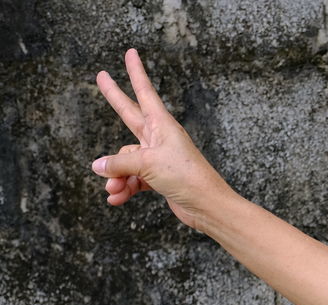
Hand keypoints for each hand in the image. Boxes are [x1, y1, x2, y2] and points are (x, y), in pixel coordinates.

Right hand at [91, 48, 234, 231]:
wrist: (208, 206)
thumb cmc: (186, 177)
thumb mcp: (148, 164)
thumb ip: (119, 162)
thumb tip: (98, 166)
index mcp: (162, 125)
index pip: (144, 92)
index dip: (136, 72)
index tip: (131, 53)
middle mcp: (159, 138)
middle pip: (129, 115)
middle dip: (114, 97)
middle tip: (101, 76)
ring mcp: (159, 158)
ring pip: (126, 160)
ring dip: (118, 176)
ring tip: (114, 190)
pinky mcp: (159, 178)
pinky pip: (134, 179)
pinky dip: (125, 189)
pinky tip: (116, 199)